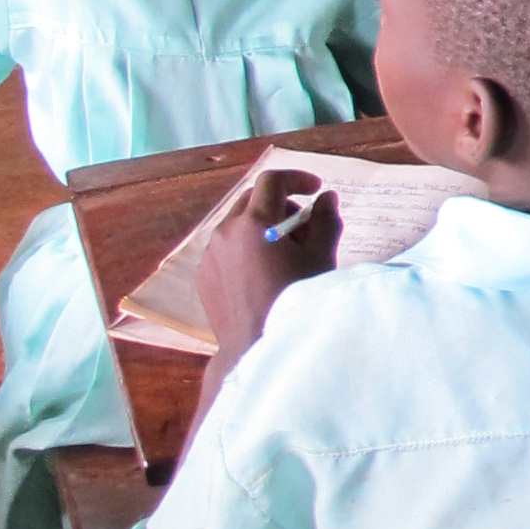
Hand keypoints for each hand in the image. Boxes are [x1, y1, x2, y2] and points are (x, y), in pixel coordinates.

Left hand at [195, 168, 338, 373]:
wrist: (258, 349)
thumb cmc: (295, 301)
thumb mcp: (320, 258)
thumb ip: (325, 221)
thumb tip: (325, 198)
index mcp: (253, 223)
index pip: (272, 181)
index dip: (297, 179)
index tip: (314, 190)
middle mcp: (225, 232)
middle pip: (253, 199)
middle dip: (281, 204)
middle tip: (304, 227)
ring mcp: (210, 255)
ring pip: (237, 224)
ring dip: (262, 226)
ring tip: (285, 255)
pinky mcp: (204, 276)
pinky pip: (226, 249)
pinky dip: (246, 248)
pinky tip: (264, 273)